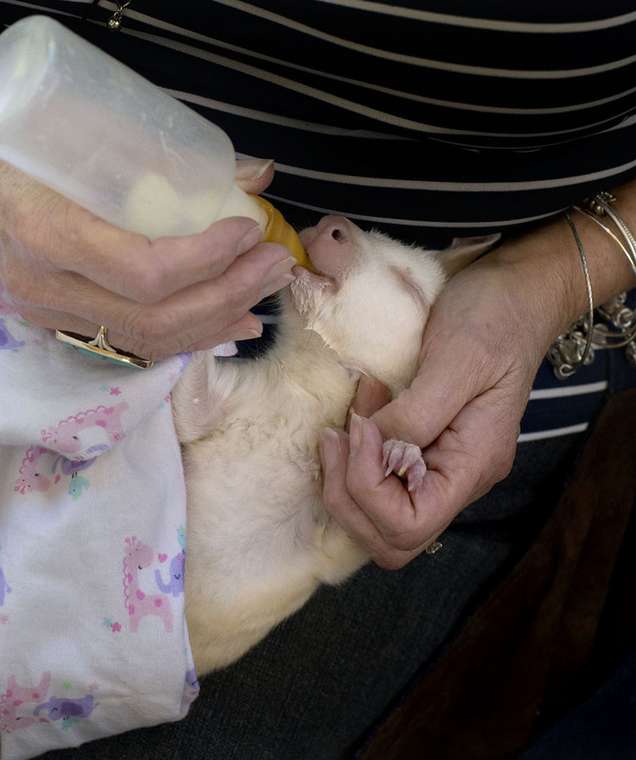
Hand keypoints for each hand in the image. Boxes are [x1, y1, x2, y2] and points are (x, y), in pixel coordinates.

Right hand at [0, 154, 295, 358]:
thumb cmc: (21, 138)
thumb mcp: (87, 132)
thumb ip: (168, 156)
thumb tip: (258, 174)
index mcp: (47, 233)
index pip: (145, 274)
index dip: (207, 260)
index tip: (248, 230)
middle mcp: (44, 286)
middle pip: (153, 317)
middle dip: (228, 293)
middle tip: (276, 264)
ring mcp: (46, 311)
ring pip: (145, 340)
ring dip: (215, 320)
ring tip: (265, 294)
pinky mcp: (53, 321)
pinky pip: (129, 341)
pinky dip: (185, 335)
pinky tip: (228, 323)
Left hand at [318, 256, 553, 568]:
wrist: (513, 292)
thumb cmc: (493, 318)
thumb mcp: (456, 360)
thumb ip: (414, 414)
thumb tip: (371, 447)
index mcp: (472, 466)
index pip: (409, 525)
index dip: (366, 489)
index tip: (358, 428)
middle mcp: (454, 479)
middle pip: (389, 538)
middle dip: (347, 495)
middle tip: (336, 434)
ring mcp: (436, 468)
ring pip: (375, 519)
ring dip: (344, 478)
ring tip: (346, 420)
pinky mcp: (418, 450)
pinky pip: (375, 482)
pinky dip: (351, 459)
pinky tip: (355, 414)